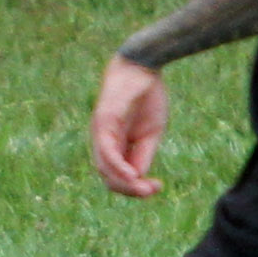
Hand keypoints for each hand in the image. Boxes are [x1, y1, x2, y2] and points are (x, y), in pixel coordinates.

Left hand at [90, 57, 168, 197]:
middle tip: (151, 190)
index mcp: (115, 145)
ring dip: (124, 183)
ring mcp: (100, 132)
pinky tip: (131, 174)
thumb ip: (143, 155)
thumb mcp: (150, 133)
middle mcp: (103, 141)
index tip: (157, 187)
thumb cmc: (147, 98)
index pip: (117, 177)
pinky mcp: (103, 121)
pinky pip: (106, 150)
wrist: (144, 66)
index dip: (135, 188)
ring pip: (105, 168)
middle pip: (108, 177)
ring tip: (144, 188)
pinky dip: (117, 166)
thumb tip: (138, 178)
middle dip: (130, 190)